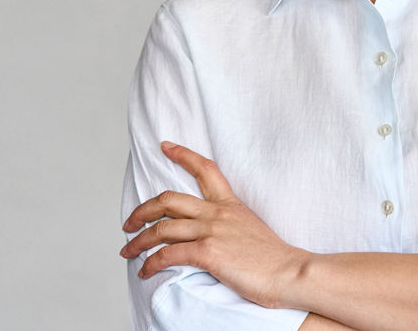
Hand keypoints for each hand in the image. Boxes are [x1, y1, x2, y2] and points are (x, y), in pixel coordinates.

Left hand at [120, 141, 309, 308]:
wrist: (289, 272)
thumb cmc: (273, 258)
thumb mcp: (251, 229)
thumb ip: (230, 225)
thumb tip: (214, 234)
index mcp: (230, 204)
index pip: (205, 169)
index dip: (182, 154)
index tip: (165, 146)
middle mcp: (218, 213)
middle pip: (169, 199)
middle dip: (142, 210)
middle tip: (129, 222)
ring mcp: (212, 231)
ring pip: (162, 229)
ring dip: (138, 241)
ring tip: (128, 251)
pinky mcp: (208, 252)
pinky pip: (167, 255)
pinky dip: (150, 263)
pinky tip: (145, 271)